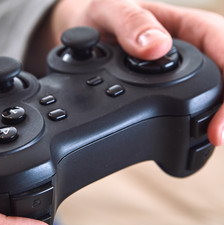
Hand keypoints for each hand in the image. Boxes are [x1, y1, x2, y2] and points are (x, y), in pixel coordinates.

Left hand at [47, 0, 223, 145]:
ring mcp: (182, 73)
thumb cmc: (102, 16)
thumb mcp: (110, 10)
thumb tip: (156, 47)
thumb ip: (130, 22)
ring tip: (208, 137)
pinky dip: (196, 118)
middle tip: (215, 134)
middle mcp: (192, 50)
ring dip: (214, 114)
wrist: (87, 31)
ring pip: (214, 91)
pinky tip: (190, 135)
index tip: (219, 113)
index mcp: (188, 27)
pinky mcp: (169, 88)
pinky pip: (191, 103)